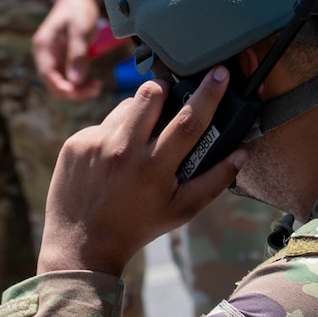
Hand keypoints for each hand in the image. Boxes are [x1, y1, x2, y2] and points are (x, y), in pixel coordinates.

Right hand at [33, 0, 105, 100]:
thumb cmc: (78, 10)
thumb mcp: (80, 30)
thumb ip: (77, 55)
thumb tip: (75, 81)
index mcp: (43, 47)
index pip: (47, 76)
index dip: (62, 89)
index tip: (81, 93)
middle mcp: (44, 54)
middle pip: (53, 83)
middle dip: (73, 91)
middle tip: (97, 89)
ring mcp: (52, 57)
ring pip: (61, 82)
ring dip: (77, 88)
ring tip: (97, 86)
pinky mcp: (61, 58)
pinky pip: (67, 76)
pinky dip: (79, 82)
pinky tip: (92, 81)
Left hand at [36, 69, 246, 275]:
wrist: (82, 244)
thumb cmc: (138, 226)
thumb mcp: (182, 210)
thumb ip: (216, 180)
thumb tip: (242, 152)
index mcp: (154, 167)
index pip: (188, 119)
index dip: (208, 93)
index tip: (219, 72)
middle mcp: (122, 151)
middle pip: (150, 94)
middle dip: (164, 89)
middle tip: (170, 100)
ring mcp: (94, 144)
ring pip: (124, 106)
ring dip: (137, 115)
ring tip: (138, 142)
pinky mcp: (75, 143)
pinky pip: (101, 124)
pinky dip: (111, 134)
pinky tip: (111, 159)